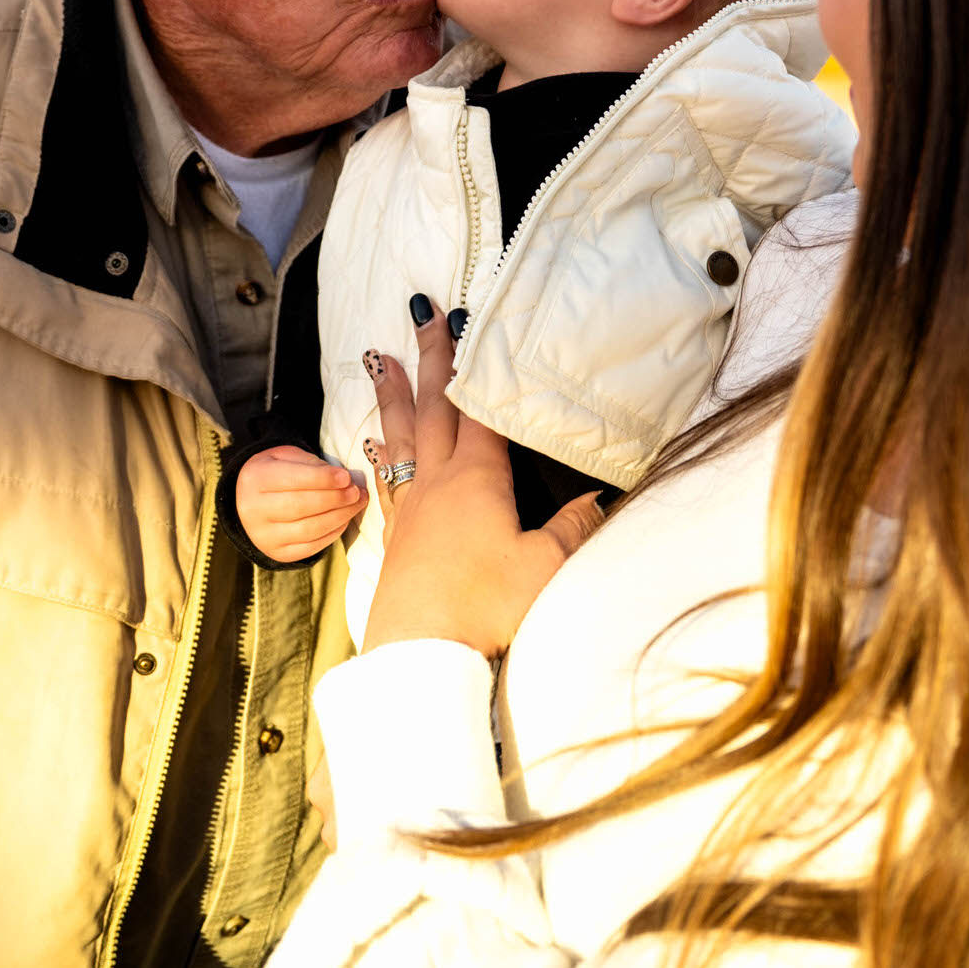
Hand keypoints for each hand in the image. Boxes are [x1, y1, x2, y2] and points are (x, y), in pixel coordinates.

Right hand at [236, 446, 367, 564]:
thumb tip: (344, 479)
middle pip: (301, 506)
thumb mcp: (286, 457)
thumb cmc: (275, 474)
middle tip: (357, 492)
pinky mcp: (277, 553)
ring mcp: (264, 535)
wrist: (248, 502)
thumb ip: (311, 464)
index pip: (292, 480)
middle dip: (335, 499)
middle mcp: (254, 510)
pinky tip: (344, 520)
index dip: (322, 479)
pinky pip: (310, 547)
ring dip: (339, 516)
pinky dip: (332, 534)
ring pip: (309, 529)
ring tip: (356, 504)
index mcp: (256, 479)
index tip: (346, 477)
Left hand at [360, 299, 607, 656]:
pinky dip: (381, 451)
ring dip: (395, 394)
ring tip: (383, 358)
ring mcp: (412, 509)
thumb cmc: (484, 608)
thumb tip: (595, 498)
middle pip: (435, 407)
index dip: (478, 363)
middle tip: (421, 312)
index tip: (470, 319)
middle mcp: (438, 483)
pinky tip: (373, 444)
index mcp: (477, 478)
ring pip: (401, 435)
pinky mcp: (396, 538)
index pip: (480, 408)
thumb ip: (570, 528)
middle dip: (432, 357)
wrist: (420, 655)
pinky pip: (387, 478)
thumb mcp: (544, 568)